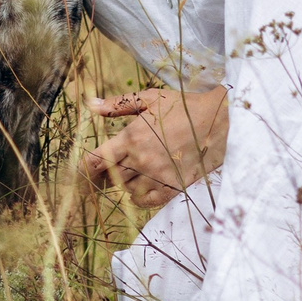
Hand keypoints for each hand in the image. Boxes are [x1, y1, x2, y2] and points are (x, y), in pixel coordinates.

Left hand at [82, 87, 227, 211]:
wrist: (220, 122)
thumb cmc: (184, 107)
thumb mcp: (151, 99)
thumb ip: (117, 105)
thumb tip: (89, 104)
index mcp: (132, 137)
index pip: (95, 161)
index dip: (84, 168)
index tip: (81, 170)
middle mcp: (141, 160)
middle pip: (109, 177)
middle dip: (104, 174)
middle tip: (109, 167)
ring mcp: (156, 176)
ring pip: (126, 189)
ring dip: (125, 181)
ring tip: (133, 169)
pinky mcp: (172, 187)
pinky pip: (144, 201)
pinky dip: (139, 196)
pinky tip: (143, 184)